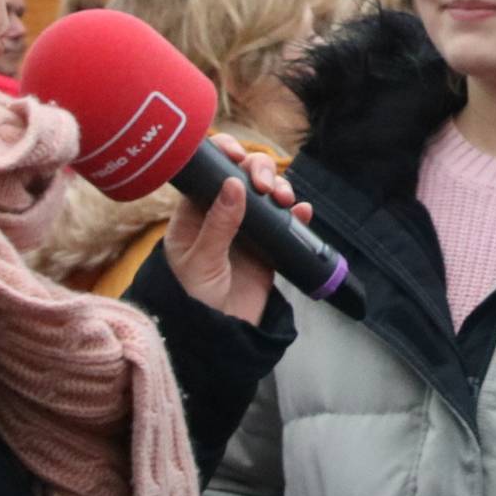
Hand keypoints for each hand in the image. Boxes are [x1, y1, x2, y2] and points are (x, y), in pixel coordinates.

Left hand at [160, 135, 311, 324]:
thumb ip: (217, 225)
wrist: (217, 340)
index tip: (236, 155)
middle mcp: (220, 217)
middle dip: (258, 171)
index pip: (207, 174)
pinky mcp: (267, 248)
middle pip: (241, 177)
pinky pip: (285, 224)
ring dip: (279, 188)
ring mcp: (245, 231)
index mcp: (193, 215)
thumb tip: (234, 184)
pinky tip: (302, 213)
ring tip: (284, 199)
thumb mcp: (200, 263)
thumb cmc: (194, 301)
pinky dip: (296, 215)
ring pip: (266, 196)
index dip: (222, 156)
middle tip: (267, 186)